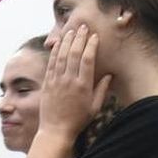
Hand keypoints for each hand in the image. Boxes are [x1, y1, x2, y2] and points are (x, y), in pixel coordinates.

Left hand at [40, 25, 111, 139]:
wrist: (56, 130)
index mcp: (83, 86)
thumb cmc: (78, 120)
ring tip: (70, 30)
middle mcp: (69, 81)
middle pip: (74, 53)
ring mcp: (56, 81)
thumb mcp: (95, 107)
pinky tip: (58, 43)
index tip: (94, 36)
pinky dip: (54, 52)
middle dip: (79, 38)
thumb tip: (109, 75)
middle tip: (82, 27)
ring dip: (66, 41)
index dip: (91, 45)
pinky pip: (51, 64)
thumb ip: (102, 90)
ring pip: (61, 56)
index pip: (87, 59)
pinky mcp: (47, 83)